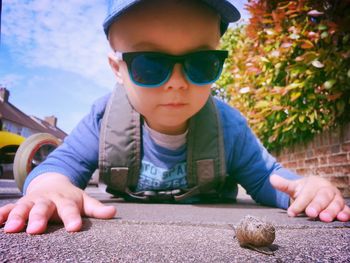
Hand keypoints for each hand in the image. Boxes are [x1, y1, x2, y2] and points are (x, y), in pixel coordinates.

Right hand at [0, 173, 115, 233]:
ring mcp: (32, 201)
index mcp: (66, 200)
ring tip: (12, 228)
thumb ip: (97, 208)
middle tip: (35, 230)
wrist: (52, 183)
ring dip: (17, 216)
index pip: (70, 210)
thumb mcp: (85, 201)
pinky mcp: (20, 204)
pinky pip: (9, 208)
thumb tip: (114, 212)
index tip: (74, 228)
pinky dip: (2, 214)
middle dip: (39, 218)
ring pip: (24, 207)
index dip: (72, 218)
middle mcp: (48, 200)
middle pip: (43, 208)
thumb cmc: (70, 197)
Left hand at [270, 174, 349, 221]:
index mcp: (314, 183)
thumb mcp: (294, 187)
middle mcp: (327, 189)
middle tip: (310, 213)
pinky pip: (346, 209)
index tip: (291, 212)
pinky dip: (346, 213)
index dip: (299, 203)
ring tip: (324, 218)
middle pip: (322, 197)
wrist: (318, 190)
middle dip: (316, 205)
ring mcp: (336, 198)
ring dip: (331, 211)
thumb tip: (271, 178)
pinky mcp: (343, 207)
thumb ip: (284, 185)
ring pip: (335, 204)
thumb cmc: (305, 190)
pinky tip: (343, 218)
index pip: (306, 194)